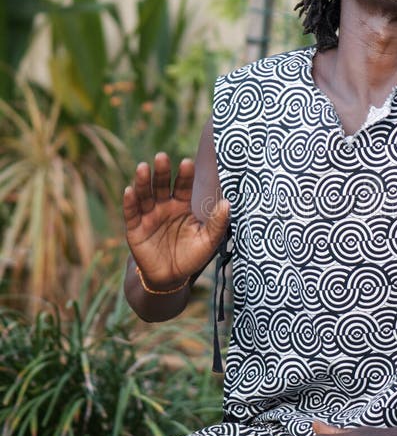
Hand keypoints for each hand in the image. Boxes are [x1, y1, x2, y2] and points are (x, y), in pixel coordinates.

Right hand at [123, 152, 228, 289]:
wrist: (171, 278)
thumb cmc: (191, 257)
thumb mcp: (208, 241)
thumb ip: (218, 223)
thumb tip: (227, 203)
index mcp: (182, 206)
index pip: (183, 186)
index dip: (185, 175)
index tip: (187, 162)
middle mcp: (164, 207)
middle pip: (162, 185)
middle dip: (162, 172)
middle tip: (162, 157)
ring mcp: (148, 216)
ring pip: (145, 195)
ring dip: (143, 182)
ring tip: (143, 168)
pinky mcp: (135, 229)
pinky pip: (131, 214)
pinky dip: (130, 202)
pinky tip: (130, 191)